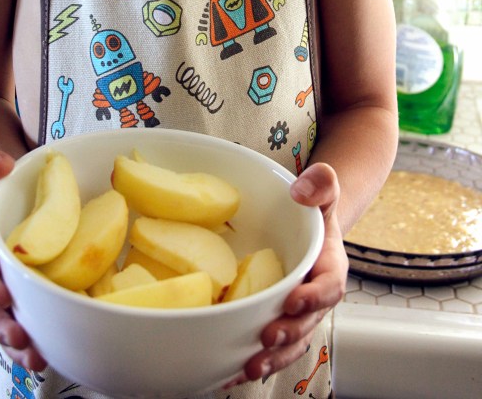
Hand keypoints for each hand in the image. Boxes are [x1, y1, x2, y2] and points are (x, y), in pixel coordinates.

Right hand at [0, 149, 47, 371]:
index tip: (3, 296)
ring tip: (37, 359)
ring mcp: (17, 288)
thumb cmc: (13, 188)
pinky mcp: (38, 295)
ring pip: (10, 323)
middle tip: (21, 338)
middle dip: (2, 327)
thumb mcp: (0, 173)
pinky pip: (36, 320)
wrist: (28, 195)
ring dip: (20, 345)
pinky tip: (54, 354)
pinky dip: (41, 339)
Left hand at [227, 162, 347, 385]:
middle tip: (266, 339)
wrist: (306, 224)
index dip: (313, 298)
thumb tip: (301, 191)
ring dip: (272, 358)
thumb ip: (322, 184)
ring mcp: (295, 313)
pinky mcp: (276, 319)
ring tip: (248, 367)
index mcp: (329, 268)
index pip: (328, 288)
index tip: (293, 300)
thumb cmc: (314, 209)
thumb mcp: (323, 190)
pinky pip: (269, 345)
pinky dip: (251, 359)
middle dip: (288, 335)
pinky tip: (227, 371)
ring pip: (289, 343)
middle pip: (307, 324)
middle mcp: (314, 298)